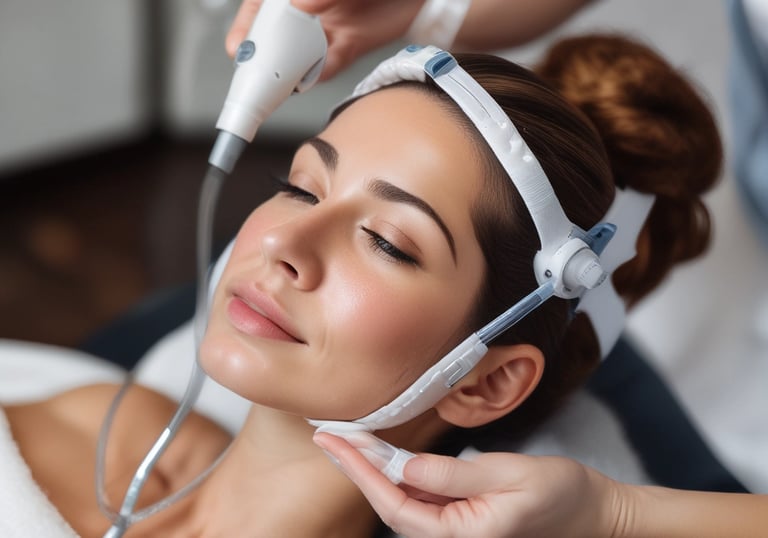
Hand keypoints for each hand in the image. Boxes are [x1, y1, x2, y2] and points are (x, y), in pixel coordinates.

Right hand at [226, 0, 423, 80]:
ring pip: (298, 53)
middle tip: (253, 73)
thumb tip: (301, 6)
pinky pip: (327, 64)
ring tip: (275, 85)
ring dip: (286, 70)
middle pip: (275, 32)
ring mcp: (328, 27)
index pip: (263, 6)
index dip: (247, 25)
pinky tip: (306, 82)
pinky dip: (316, 75)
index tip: (238, 47)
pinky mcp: (349, 45)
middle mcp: (309, 8)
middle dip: (262, 54)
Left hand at [313, 432, 620, 537]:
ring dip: (373, 471)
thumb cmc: (561, 494)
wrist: (593, 513)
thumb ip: (454, 475)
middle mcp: (453, 536)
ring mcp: (457, 528)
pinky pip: (421, 498)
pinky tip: (386, 456)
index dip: (362, 471)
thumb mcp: (509, 475)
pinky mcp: (463, 516)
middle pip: (391, 504)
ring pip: (402, 502)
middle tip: (328, 437)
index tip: (337, 440)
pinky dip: (398, 475)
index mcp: (462, 533)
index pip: (396, 502)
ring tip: (347, 442)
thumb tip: (403, 468)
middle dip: (357, 469)